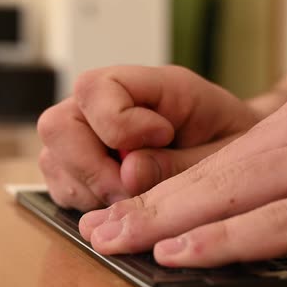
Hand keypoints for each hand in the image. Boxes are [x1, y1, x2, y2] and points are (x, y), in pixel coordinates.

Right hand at [37, 65, 258, 210]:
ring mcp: (90, 133)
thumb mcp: (224, 152)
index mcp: (149, 85)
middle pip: (58, 125)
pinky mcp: (83, 162)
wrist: (233, 148)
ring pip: (53, 158)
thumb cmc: (232, 141)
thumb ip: (180, 162)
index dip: (118, 124)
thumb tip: (128, 175)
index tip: (161, 139)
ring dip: (88, 189)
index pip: (95, 88)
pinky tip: (118, 202)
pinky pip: (60, 182)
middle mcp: (109, 105)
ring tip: (131, 198)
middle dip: (91, 168)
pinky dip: (85, 200)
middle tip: (131, 192)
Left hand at [79, 77, 286, 266]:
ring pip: (236, 193)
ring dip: (170, 221)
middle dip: (150, 205)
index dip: (165, 187)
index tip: (122, 209)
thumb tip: (224, 205)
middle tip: (100, 229)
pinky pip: (283, 222)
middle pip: (215, 172)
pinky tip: (183, 251)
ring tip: (119, 241)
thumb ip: (285, 169)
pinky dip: (228, 239)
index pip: (218, 158)